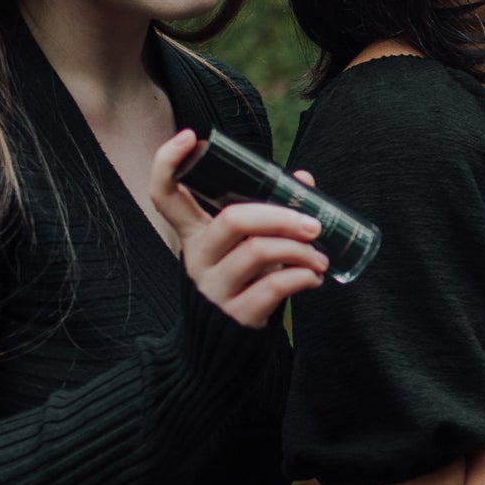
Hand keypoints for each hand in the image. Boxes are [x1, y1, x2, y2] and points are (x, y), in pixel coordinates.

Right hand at [150, 130, 326, 327]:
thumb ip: (269, 215)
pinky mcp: (236, 314)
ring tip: (320, 258)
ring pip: (257, 252)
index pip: (164, 195)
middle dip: (281, 216)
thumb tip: (303, 179)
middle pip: (232, 219)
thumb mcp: (247, 247)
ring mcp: (213, 287)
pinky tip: (314, 278)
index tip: (188, 136)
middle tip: (315, 225)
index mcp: (195, 234)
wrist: (225, 348)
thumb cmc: (243, 283)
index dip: (167, 163)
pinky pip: (272, 287)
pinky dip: (301, 278)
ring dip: (300, 250)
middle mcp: (197, 258)